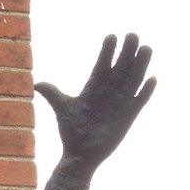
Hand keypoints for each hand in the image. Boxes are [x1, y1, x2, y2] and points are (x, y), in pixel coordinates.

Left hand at [35, 34, 155, 175]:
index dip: (107, 51)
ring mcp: (120, 103)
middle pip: (121, 67)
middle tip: (132, 35)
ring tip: (146, 48)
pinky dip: (145, 91)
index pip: (102, 65)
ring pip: (133, 79)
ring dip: (140, 65)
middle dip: (127, 52)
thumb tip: (37, 83)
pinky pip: (139, 101)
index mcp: (93, 87)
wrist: (79, 154)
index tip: (111, 36)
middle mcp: (109, 92)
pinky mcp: (128, 116)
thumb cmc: (71, 131)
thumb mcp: (62, 108)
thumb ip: (53, 93)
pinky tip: (152, 79)